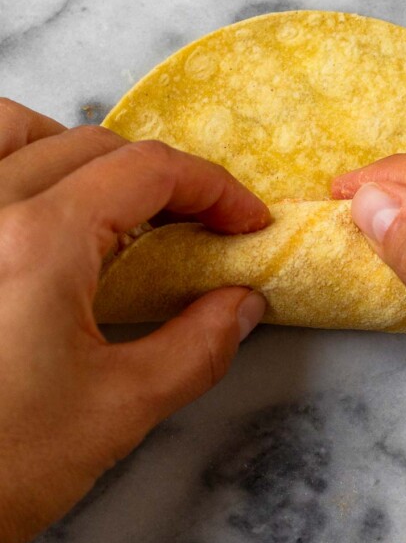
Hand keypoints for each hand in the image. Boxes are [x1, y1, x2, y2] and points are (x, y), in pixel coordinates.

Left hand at [0, 99, 268, 542]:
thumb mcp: (115, 412)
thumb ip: (196, 348)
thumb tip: (242, 306)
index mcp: (39, 243)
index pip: (148, 171)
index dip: (214, 189)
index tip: (245, 222)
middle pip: (92, 146)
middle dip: (162, 177)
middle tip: (197, 226)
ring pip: (13, 130)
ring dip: (75, 150)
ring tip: (109, 200)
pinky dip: (14, 160)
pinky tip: (34, 205)